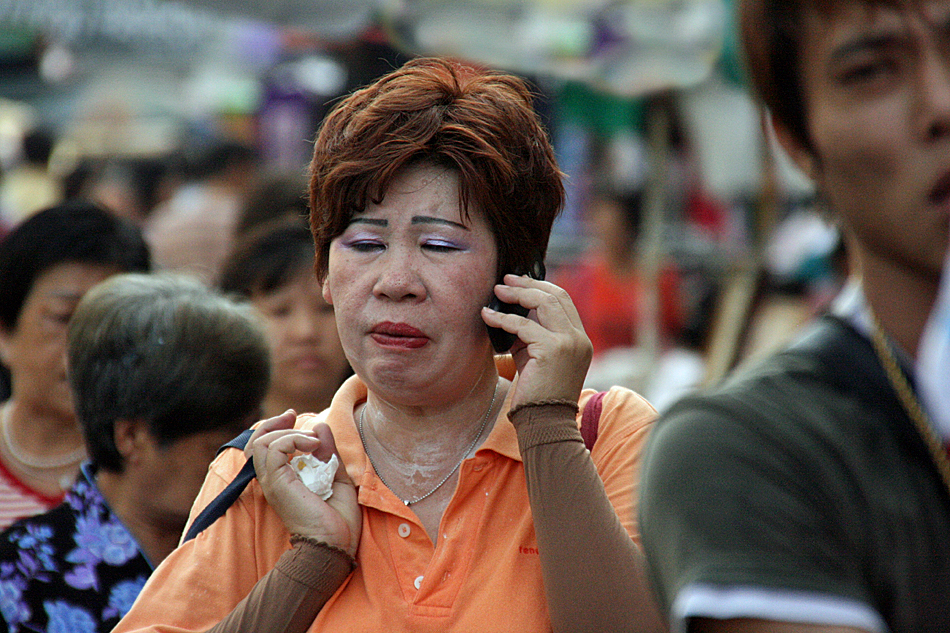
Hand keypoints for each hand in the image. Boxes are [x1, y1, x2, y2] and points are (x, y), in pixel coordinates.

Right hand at [247, 411, 360, 556]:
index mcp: (284, 480)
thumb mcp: (337, 477)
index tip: (293, 416)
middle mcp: (273, 481)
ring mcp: (273, 482)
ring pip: (260, 443)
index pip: (264, 448)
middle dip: (272, 422)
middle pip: (255, 442)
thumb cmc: (338, 520)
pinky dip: (293, 439)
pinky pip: (273, 449)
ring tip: (311, 441)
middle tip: (292, 415)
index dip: (274, 427)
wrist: (336, 545)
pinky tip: (312, 445)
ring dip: (286, 432)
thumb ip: (328, 453)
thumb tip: (320, 426)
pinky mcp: (277, 483)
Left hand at [481, 274, 591, 408]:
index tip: (518, 282)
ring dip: (517, 294)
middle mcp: (579, 338)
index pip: (563, 300)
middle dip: (528, 284)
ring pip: (543, 304)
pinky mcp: (552, 350)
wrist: (544, 421)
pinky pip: (524, 326)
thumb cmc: (537, 392)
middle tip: (505, 281)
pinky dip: (503, 318)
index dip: (540, 287)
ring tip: (497, 292)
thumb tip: (509, 311)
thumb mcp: (536, 357)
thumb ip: (531, 334)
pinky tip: (488, 316)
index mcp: (579, 338)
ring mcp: (569, 343)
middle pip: (556, 296)